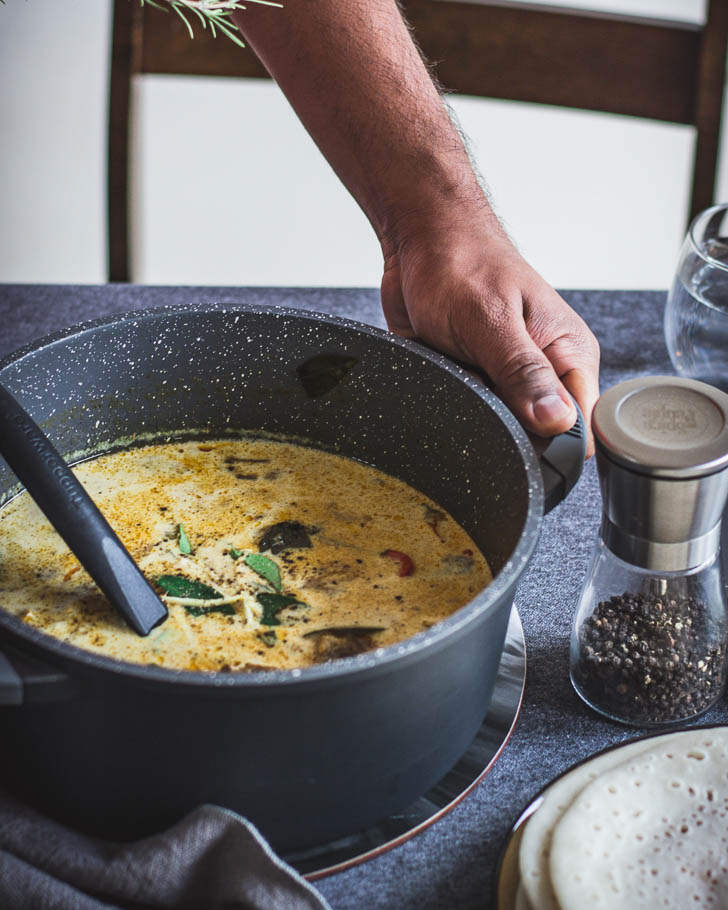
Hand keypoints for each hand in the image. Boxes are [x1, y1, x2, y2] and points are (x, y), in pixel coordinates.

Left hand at [380, 224, 599, 454]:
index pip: (580, 426)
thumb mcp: (491, 319)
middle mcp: (545, 371)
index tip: (519, 435)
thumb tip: (557, 421)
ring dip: (473, 413)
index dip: (553, 444)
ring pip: (499, 425)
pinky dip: (452, 403)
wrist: (420, 242)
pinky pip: (469, 412)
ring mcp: (510, 379)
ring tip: (459, 373)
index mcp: (568, 354)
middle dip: (503, 426)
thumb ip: (523, 372)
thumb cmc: (461, 263)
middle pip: (538, 434)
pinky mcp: (479, 381)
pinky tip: (445, 377)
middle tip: (476, 388)